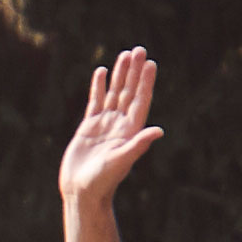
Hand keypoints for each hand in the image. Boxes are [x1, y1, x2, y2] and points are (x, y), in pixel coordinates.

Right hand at [56, 47, 161, 210]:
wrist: (82, 191)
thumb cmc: (103, 181)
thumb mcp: (121, 161)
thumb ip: (138, 144)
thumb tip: (159, 131)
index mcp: (130, 131)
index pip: (140, 100)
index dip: (146, 82)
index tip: (150, 63)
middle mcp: (120, 124)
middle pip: (129, 92)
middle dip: (134, 71)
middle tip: (139, 50)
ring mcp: (104, 124)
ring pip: (114, 93)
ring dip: (120, 74)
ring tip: (124, 54)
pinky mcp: (89, 127)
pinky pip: (96, 101)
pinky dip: (99, 86)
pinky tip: (102, 72)